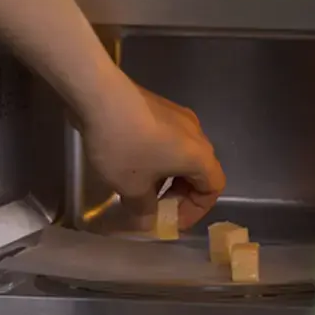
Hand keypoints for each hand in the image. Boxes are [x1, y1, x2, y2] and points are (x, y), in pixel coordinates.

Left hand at [82, 79, 225, 229]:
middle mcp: (197, 134)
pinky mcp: (160, 107)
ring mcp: (179, 116)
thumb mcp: (131, 187)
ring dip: (168, 176)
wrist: (101, 95)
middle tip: (154, 207)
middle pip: (199, 171)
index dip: (195, 211)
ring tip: (141, 186)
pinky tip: (132, 162)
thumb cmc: (124, 146)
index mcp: (199, 156)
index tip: (170, 220)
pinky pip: (169, 140)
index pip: (213, 188)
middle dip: (180, 195)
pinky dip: (159, 158)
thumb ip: (144, 209)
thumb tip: (146, 218)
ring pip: (183, 155)